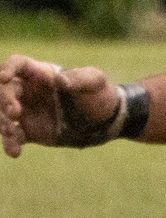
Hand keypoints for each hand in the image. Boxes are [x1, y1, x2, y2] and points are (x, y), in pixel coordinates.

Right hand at [0, 56, 119, 156]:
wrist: (104, 121)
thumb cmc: (99, 95)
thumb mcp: (95, 81)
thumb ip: (80, 78)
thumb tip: (60, 81)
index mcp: (42, 74)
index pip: (18, 64)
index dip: (8, 69)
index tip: (3, 78)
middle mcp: (29, 90)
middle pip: (4, 89)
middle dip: (4, 100)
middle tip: (15, 113)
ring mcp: (27, 111)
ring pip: (3, 113)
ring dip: (2, 122)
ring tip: (10, 133)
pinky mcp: (29, 130)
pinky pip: (14, 136)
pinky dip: (10, 143)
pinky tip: (14, 152)